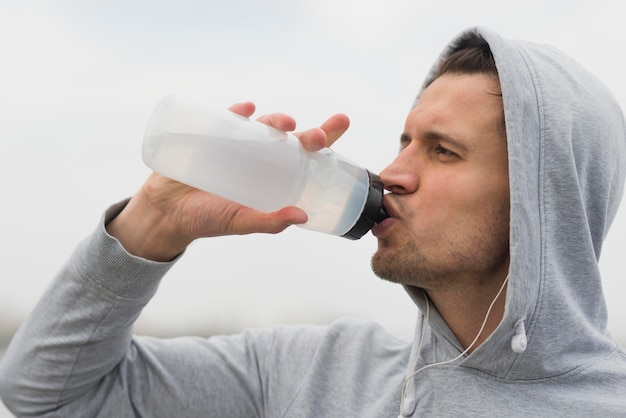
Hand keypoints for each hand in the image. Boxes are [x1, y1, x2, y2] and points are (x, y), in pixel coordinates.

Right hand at [106, 102, 349, 260]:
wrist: (166, 214)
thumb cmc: (208, 219)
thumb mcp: (241, 222)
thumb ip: (269, 221)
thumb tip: (302, 216)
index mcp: (271, 177)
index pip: (303, 156)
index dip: (323, 138)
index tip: (342, 123)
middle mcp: (258, 158)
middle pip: (288, 139)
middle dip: (307, 133)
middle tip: (319, 136)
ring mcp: (235, 146)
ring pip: (261, 127)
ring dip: (275, 121)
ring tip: (285, 124)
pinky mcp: (209, 137)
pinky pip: (225, 119)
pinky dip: (237, 112)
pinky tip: (246, 110)